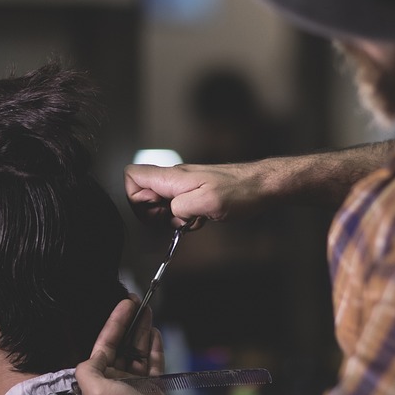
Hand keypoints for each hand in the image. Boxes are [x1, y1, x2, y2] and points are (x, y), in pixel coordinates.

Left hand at [76, 299, 182, 394]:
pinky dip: (154, 347)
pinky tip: (155, 333)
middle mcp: (115, 383)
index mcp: (99, 382)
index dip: (115, 323)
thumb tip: (89, 359)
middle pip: (122, 346)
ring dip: (143, 332)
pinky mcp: (153, 390)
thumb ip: (87, 370)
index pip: (105, 345)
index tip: (126, 304)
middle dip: (129, 324)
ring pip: (138, 352)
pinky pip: (153, 363)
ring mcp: (135, 386)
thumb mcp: (95, 390)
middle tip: (138, 303)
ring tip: (149, 312)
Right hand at [124, 161, 264, 228]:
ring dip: (171, 218)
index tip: (154, 212)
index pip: (133, 176)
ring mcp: (184, 186)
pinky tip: (201, 219)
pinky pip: (178, 207)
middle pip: (143, 194)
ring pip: (161, 203)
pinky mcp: (195, 193)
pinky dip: (185, 218)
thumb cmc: (241, 191)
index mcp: (173, 177)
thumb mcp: (209, 202)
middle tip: (175, 219)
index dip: (135, 198)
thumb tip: (170, 212)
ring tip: (192, 219)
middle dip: (153, 214)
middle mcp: (175, 179)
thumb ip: (181, 206)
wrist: (262, 186)